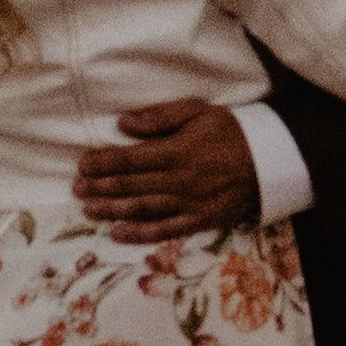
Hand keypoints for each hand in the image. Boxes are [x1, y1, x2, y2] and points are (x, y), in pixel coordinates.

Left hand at [70, 98, 261, 242]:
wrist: (269, 162)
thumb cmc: (231, 132)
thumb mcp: (198, 111)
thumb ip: (160, 117)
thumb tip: (123, 124)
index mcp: (177, 151)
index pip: (130, 159)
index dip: (103, 162)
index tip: (82, 163)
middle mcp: (179, 180)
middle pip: (131, 186)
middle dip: (100, 186)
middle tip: (76, 186)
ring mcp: (188, 204)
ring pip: (142, 209)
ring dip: (111, 210)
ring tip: (87, 208)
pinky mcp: (199, 221)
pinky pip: (164, 230)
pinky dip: (139, 234)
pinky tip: (117, 233)